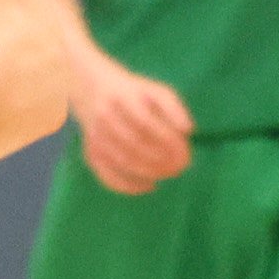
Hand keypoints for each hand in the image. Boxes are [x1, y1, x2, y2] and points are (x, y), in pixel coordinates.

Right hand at [72, 52, 195, 195]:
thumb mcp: (156, 92)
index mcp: (122, 99)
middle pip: (133, 144)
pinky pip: (106, 174)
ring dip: (148, 172)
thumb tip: (188, 130)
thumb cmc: (135, 95)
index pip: (145, 123)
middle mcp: (104, 117)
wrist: (93, 93)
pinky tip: (149, 186)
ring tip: (168, 175)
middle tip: (180, 168)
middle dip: (159, 159)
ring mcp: (95, 137)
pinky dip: (128, 185)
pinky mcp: (91, 153)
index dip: (166, 141)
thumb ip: (174, 108)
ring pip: (121, 161)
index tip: (185, 152)